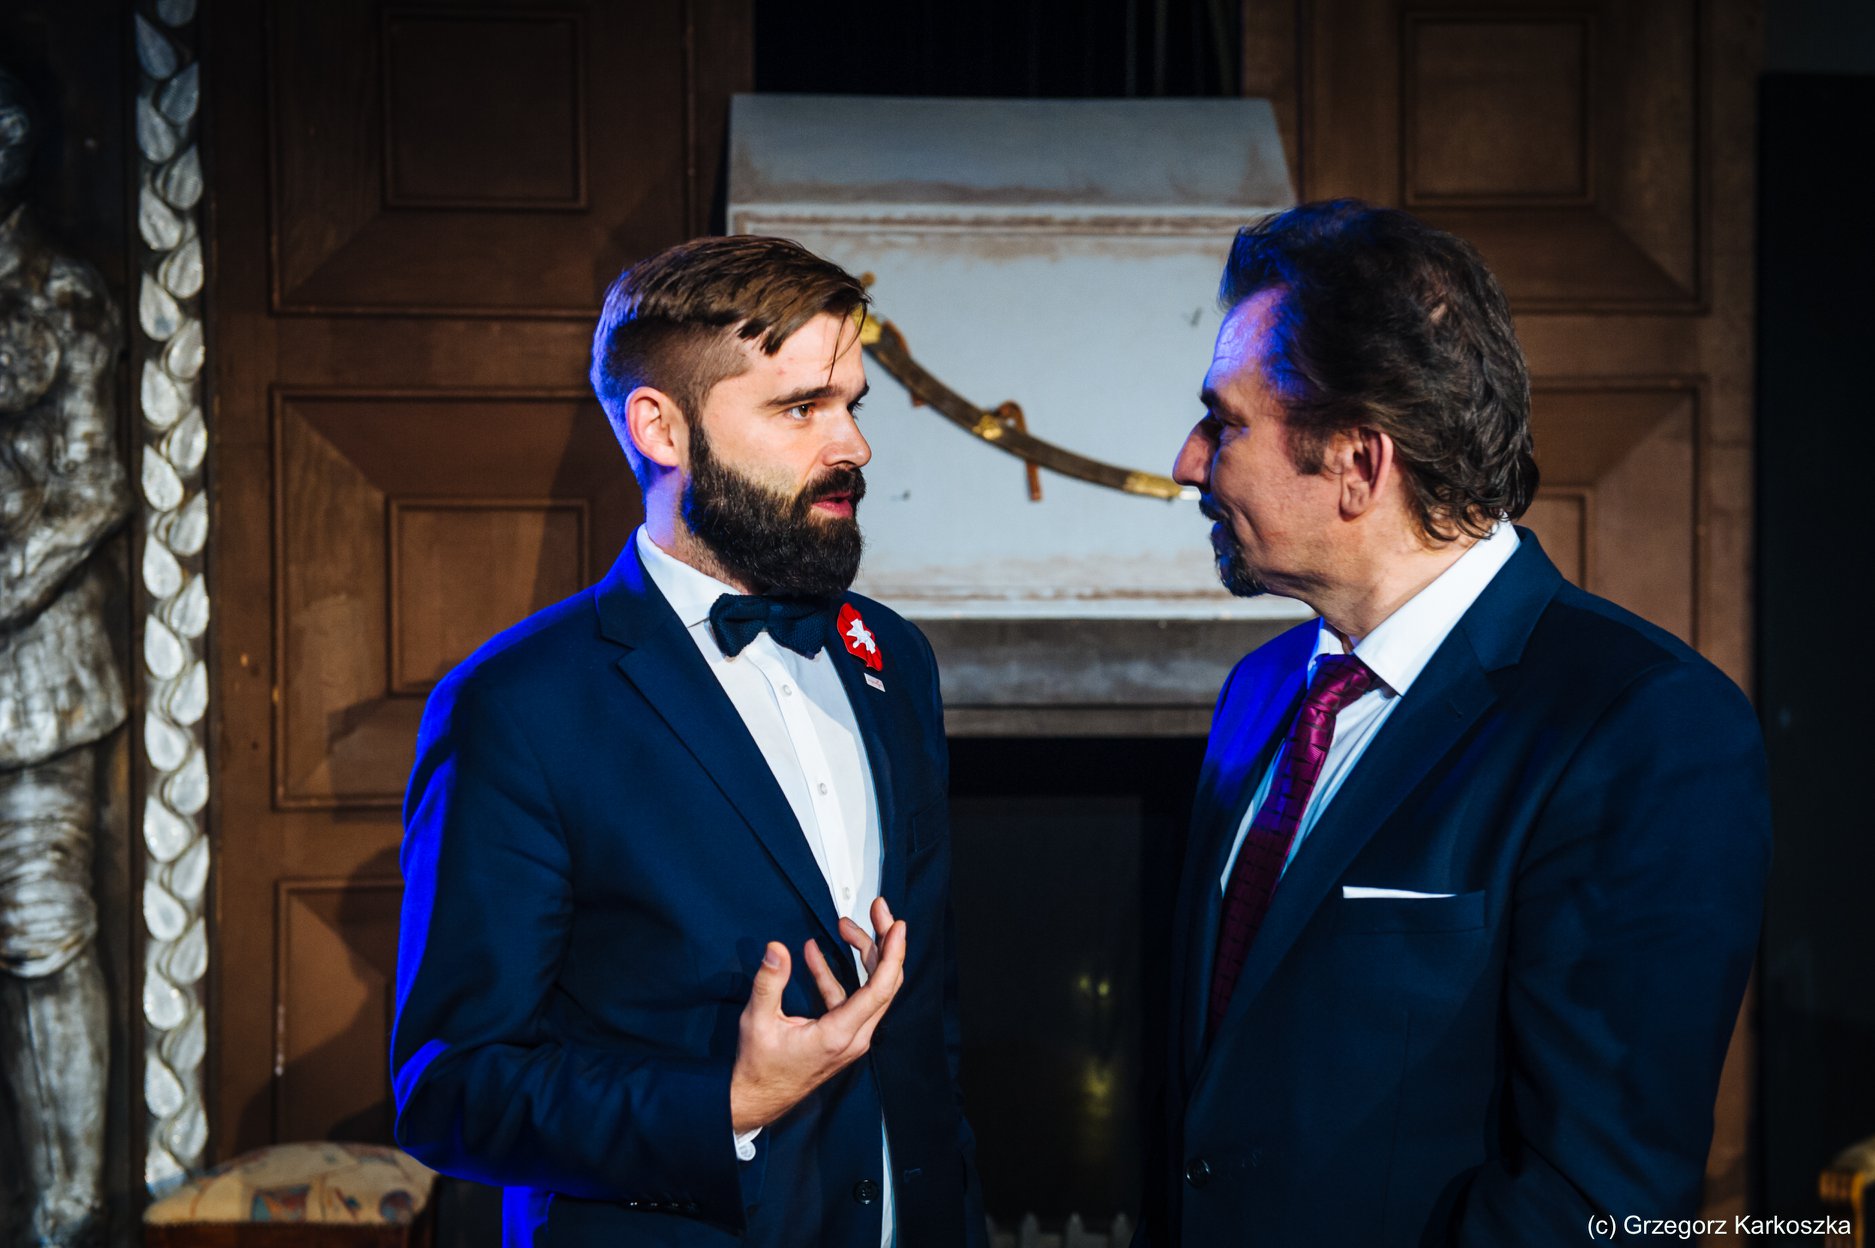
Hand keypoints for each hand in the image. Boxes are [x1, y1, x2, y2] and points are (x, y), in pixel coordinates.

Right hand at [728, 903, 905, 1134]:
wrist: (757, 1099)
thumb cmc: (759, 1068)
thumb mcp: (758, 1021)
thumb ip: (769, 983)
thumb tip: (776, 949)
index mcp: (839, 1035)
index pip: (879, 989)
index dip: (892, 954)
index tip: (898, 926)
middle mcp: (854, 1037)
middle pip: (884, 983)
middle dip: (883, 943)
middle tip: (876, 912)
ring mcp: (851, 1038)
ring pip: (871, 989)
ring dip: (861, 956)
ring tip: (844, 926)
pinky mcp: (842, 1036)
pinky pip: (850, 999)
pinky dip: (837, 975)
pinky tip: (815, 955)